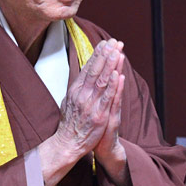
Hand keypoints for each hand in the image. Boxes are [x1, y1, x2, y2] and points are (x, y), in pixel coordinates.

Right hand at [37, 39, 122, 185]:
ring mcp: (90, 105)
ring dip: (111, 65)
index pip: (88, 69)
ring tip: (118, 51)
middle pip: (95, 71)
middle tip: (114, 42)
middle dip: (105, 55)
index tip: (105, 43)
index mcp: (75, 90)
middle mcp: (82, 95)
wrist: (67, 144)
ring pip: (102, 81)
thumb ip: (77, 88)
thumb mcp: (69, 101)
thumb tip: (83, 74)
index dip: (97, 55)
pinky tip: (118, 74)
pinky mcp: (99, 116)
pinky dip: (112, 86)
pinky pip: (107, 98)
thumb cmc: (70, 123)